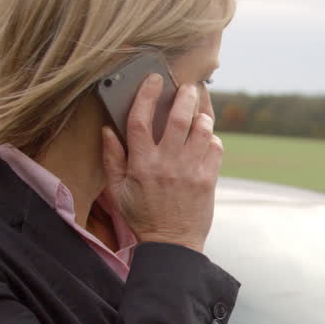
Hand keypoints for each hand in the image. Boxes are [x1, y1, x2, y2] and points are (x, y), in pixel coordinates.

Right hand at [101, 73, 222, 252]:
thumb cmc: (143, 216)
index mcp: (141, 163)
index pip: (140, 119)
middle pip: (178, 117)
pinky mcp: (208, 179)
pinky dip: (213, 139)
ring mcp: (190, 170)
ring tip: (200, 111)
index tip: (153, 79)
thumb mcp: (118, 190)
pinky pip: (216, 148)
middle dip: (185, 96)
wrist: (172, 244)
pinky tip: (207, 139)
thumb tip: (108, 130)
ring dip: (203, 115)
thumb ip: (112, 158)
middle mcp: (167, 163)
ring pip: (202, 129)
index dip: (146, 95)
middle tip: (188, 87)